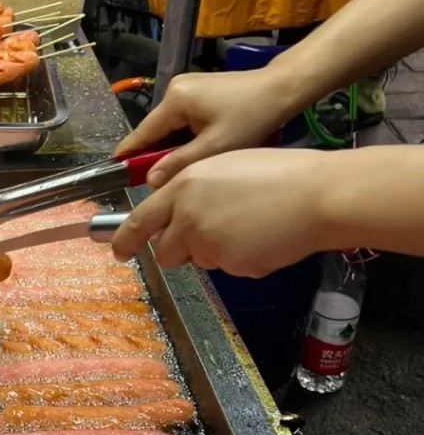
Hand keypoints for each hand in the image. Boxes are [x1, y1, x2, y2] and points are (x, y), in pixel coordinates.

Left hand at [111, 150, 328, 277]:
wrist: (316, 195)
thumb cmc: (279, 173)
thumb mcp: (223, 166)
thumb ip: (192, 190)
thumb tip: (178, 213)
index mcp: (183, 185)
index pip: (139, 220)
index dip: (124, 240)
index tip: (117, 252)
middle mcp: (187, 217)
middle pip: (164, 252)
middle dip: (177, 251)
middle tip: (203, 240)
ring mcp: (208, 244)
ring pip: (199, 260)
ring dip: (214, 251)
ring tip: (249, 225)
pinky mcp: (230, 265)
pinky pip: (229, 268)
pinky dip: (242, 259)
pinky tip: (264, 237)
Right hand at [113, 68, 293, 187]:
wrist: (283, 88)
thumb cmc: (253, 117)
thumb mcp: (216, 147)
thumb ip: (179, 163)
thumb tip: (149, 181)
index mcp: (174, 100)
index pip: (141, 134)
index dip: (129, 158)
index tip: (117, 177)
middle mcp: (174, 90)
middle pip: (155, 132)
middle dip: (158, 156)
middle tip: (165, 184)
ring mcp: (187, 88)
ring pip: (170, 128)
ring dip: (175, 148)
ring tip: (187, 168)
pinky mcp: (199, 91)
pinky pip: (183, 121)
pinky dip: (187, 138)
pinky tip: (199, 150)